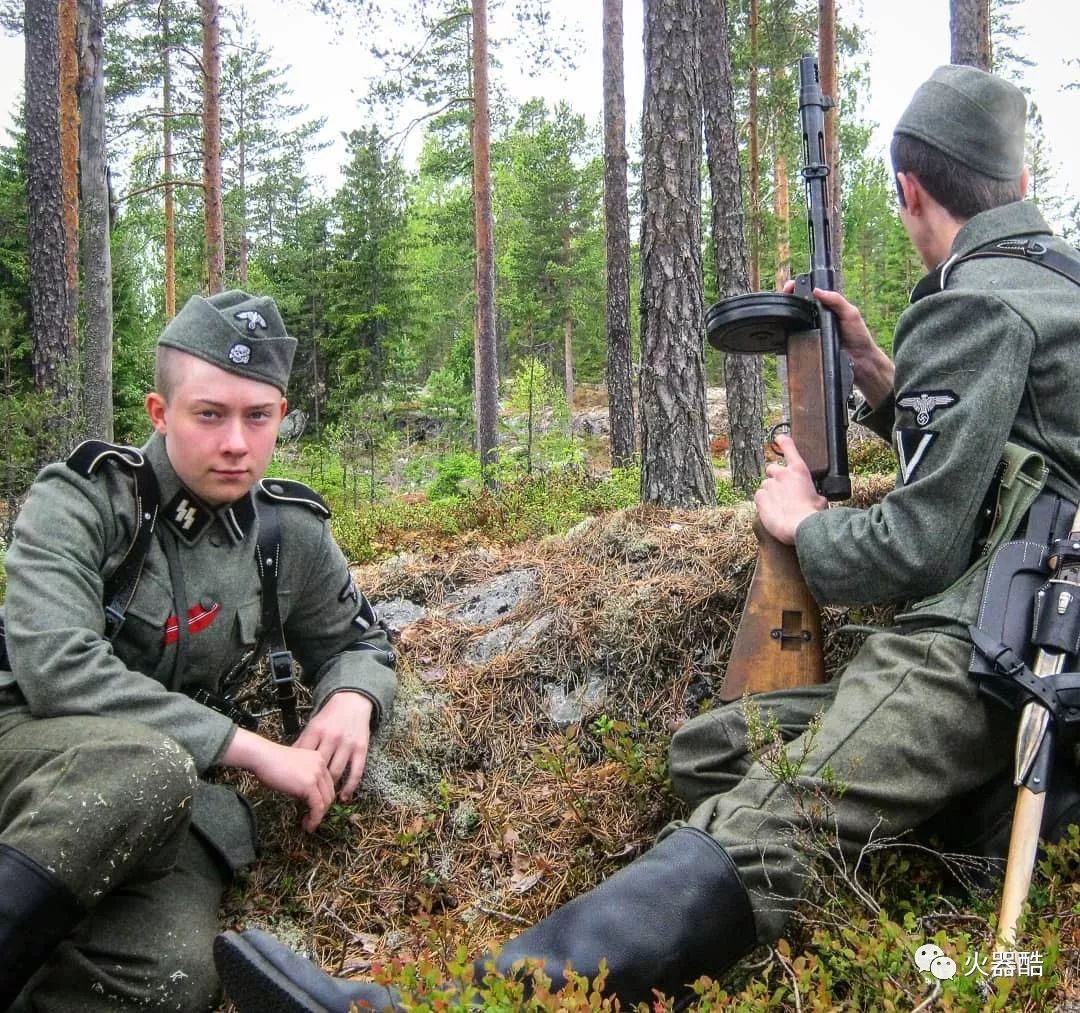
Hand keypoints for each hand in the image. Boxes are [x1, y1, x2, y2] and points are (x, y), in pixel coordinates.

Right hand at [223, 729, 334, 832]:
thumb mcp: (294, 768)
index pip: (327, 784)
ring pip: (326, 802)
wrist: (262, 756)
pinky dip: (315, 819)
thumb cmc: (271, 763)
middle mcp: (321, 765)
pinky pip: (318, 807)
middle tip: (311, 819)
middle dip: (322, 809)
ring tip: (308, 825)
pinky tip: (308, 826)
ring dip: (318, 817)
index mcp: (319, 759)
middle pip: (329, 793)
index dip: (322, 799)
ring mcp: (317, 774)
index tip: (313, 810)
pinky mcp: (309, 785)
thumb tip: (307, 797)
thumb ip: (305, 778)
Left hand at [294, 692, 374, 801]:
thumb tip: (288, 762)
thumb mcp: (313, 725)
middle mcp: (332, 737)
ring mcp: (348, 744)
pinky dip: (349, 787)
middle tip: (307, 797)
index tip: (292, 786)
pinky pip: (356, 772)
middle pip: (319, 768)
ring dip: (329, 788)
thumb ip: (302, 743)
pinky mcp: (361, 749)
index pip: (303, 757)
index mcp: (316, 731)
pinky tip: (344, 797)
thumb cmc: (329, 717)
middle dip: (312, 785)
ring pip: (336, 773)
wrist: (352, 701)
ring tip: (322, 798)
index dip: (296, 774)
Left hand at [754, 434, 827, 544]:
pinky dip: (763, 502)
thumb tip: (815, 497)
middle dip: (776, 477)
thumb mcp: (820, 499)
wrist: (800, 525)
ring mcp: (770, 485)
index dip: (784, 442)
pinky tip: (772, 510)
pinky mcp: (760, 497)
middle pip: (772, 469)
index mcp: (799, 471)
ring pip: (766, 485)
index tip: (779, 438)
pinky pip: (759, 496)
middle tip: (782, 490)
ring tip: (779, 505)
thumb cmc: (813, 514)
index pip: (789, 449)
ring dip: (770, 492)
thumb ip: (813, 493)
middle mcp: (782, 474)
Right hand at [781, 281, 893, 406]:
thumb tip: (818, 291)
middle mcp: (817, 317)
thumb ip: (837, 301)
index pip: (809, 292)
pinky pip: (793, 337)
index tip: (790, 287)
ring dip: (786, 316)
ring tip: (781, 310)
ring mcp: (810, 330)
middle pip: (797, 304)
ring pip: (793, 320)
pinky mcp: (806, 343)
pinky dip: (787, 333)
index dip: (797, 287)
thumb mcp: (850, 314)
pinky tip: (784, 329)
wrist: (858, 360)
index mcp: (827, 306)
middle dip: (788, 298)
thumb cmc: (858, 336)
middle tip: (783, 297)